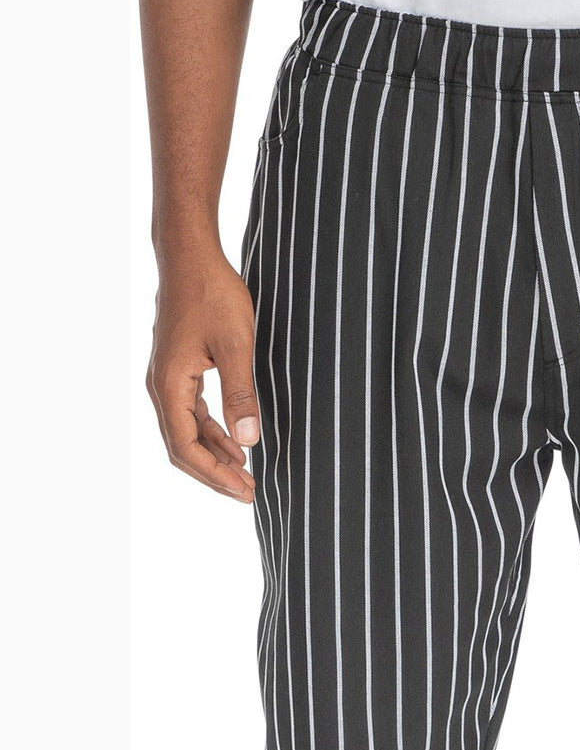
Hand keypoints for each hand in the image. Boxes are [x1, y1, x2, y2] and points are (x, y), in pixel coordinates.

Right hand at [146, 249, 258, 501]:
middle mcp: (161, 387)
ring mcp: (167, 379)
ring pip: (186, 433)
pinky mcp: (177, 371)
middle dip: (215, 474)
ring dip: (214, 456)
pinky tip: (235, 445)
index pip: (185, 447)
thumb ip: (241, 394)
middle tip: (249, 493)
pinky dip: (212, 433)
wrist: (190, 256)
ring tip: (245, 475)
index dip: (215, 475)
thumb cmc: (212, 293)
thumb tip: (248, 442)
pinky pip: (190, 414)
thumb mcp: (237, 345)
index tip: (245, 490)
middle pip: (181, 448)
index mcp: (169, 385)